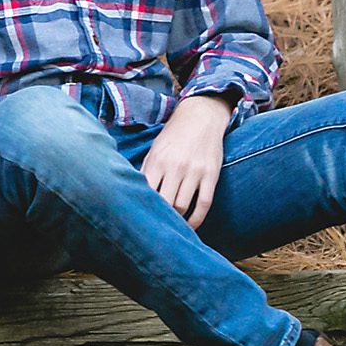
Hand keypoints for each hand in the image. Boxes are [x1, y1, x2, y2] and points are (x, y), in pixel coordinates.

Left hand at [141, 94, 233, 228]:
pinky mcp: (211, 175)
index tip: (141, 220)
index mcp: (158, 161)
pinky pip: (204, 203)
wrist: (200, 117)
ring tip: (172, 227)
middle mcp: (175, 166)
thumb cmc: (173, 136)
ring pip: (182, 206)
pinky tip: (191, 226)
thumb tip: (134, 195)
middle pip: (165, 203)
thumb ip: (146, 171)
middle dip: (161, 217)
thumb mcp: (154, 150)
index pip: (147, 193)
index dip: (144, 209)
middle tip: (157, 228)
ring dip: (177, 220)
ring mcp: (194, 171)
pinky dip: (197, 219)